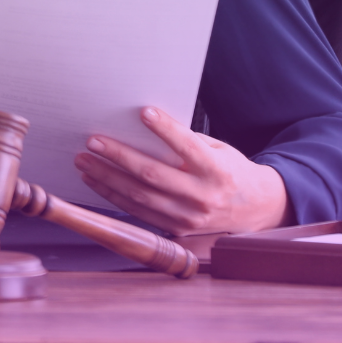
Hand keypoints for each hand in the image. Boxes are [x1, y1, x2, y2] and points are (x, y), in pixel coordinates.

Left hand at [74, 106, 288, 234]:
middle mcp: (203, 197)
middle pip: (153, 175)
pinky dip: (114, 196)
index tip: (144, 112)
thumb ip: (188, 142)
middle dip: (119, 157)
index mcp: (217, 171)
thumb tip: (146, 124)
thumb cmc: (231, 171)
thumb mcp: (219, 150)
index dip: (166, 129)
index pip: (188, 147)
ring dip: (107, 178)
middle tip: (93, 141)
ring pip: (140, 197)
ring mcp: (189, 217)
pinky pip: (139, 213)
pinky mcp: (177, 230)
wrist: (256, 210)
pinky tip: (97, 181)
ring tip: (85, 161)